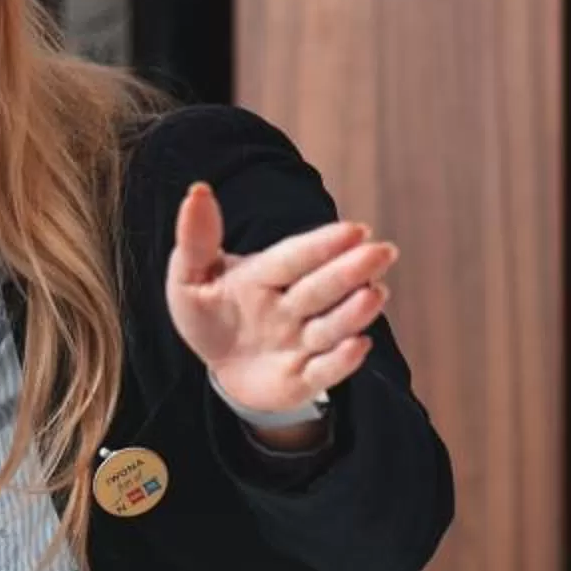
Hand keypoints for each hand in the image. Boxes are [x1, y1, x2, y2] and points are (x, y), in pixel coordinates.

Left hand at [165, 182, 395, 414]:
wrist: (220, 366)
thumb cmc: (208, 313)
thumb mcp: (189, 277)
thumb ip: (196, 239)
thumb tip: (198, 190)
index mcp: (266, 275)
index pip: (295, 257)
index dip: (322, 245)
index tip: (354, 230)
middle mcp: (292, 307)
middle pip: (321, 288)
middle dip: (350, 271)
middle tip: (382, 252)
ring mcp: (301, 343)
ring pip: (329, 327)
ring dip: (352, 313)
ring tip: (374, 293)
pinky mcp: (302, 380)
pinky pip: (323, 372)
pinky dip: (340, 361)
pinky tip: (358, 345)